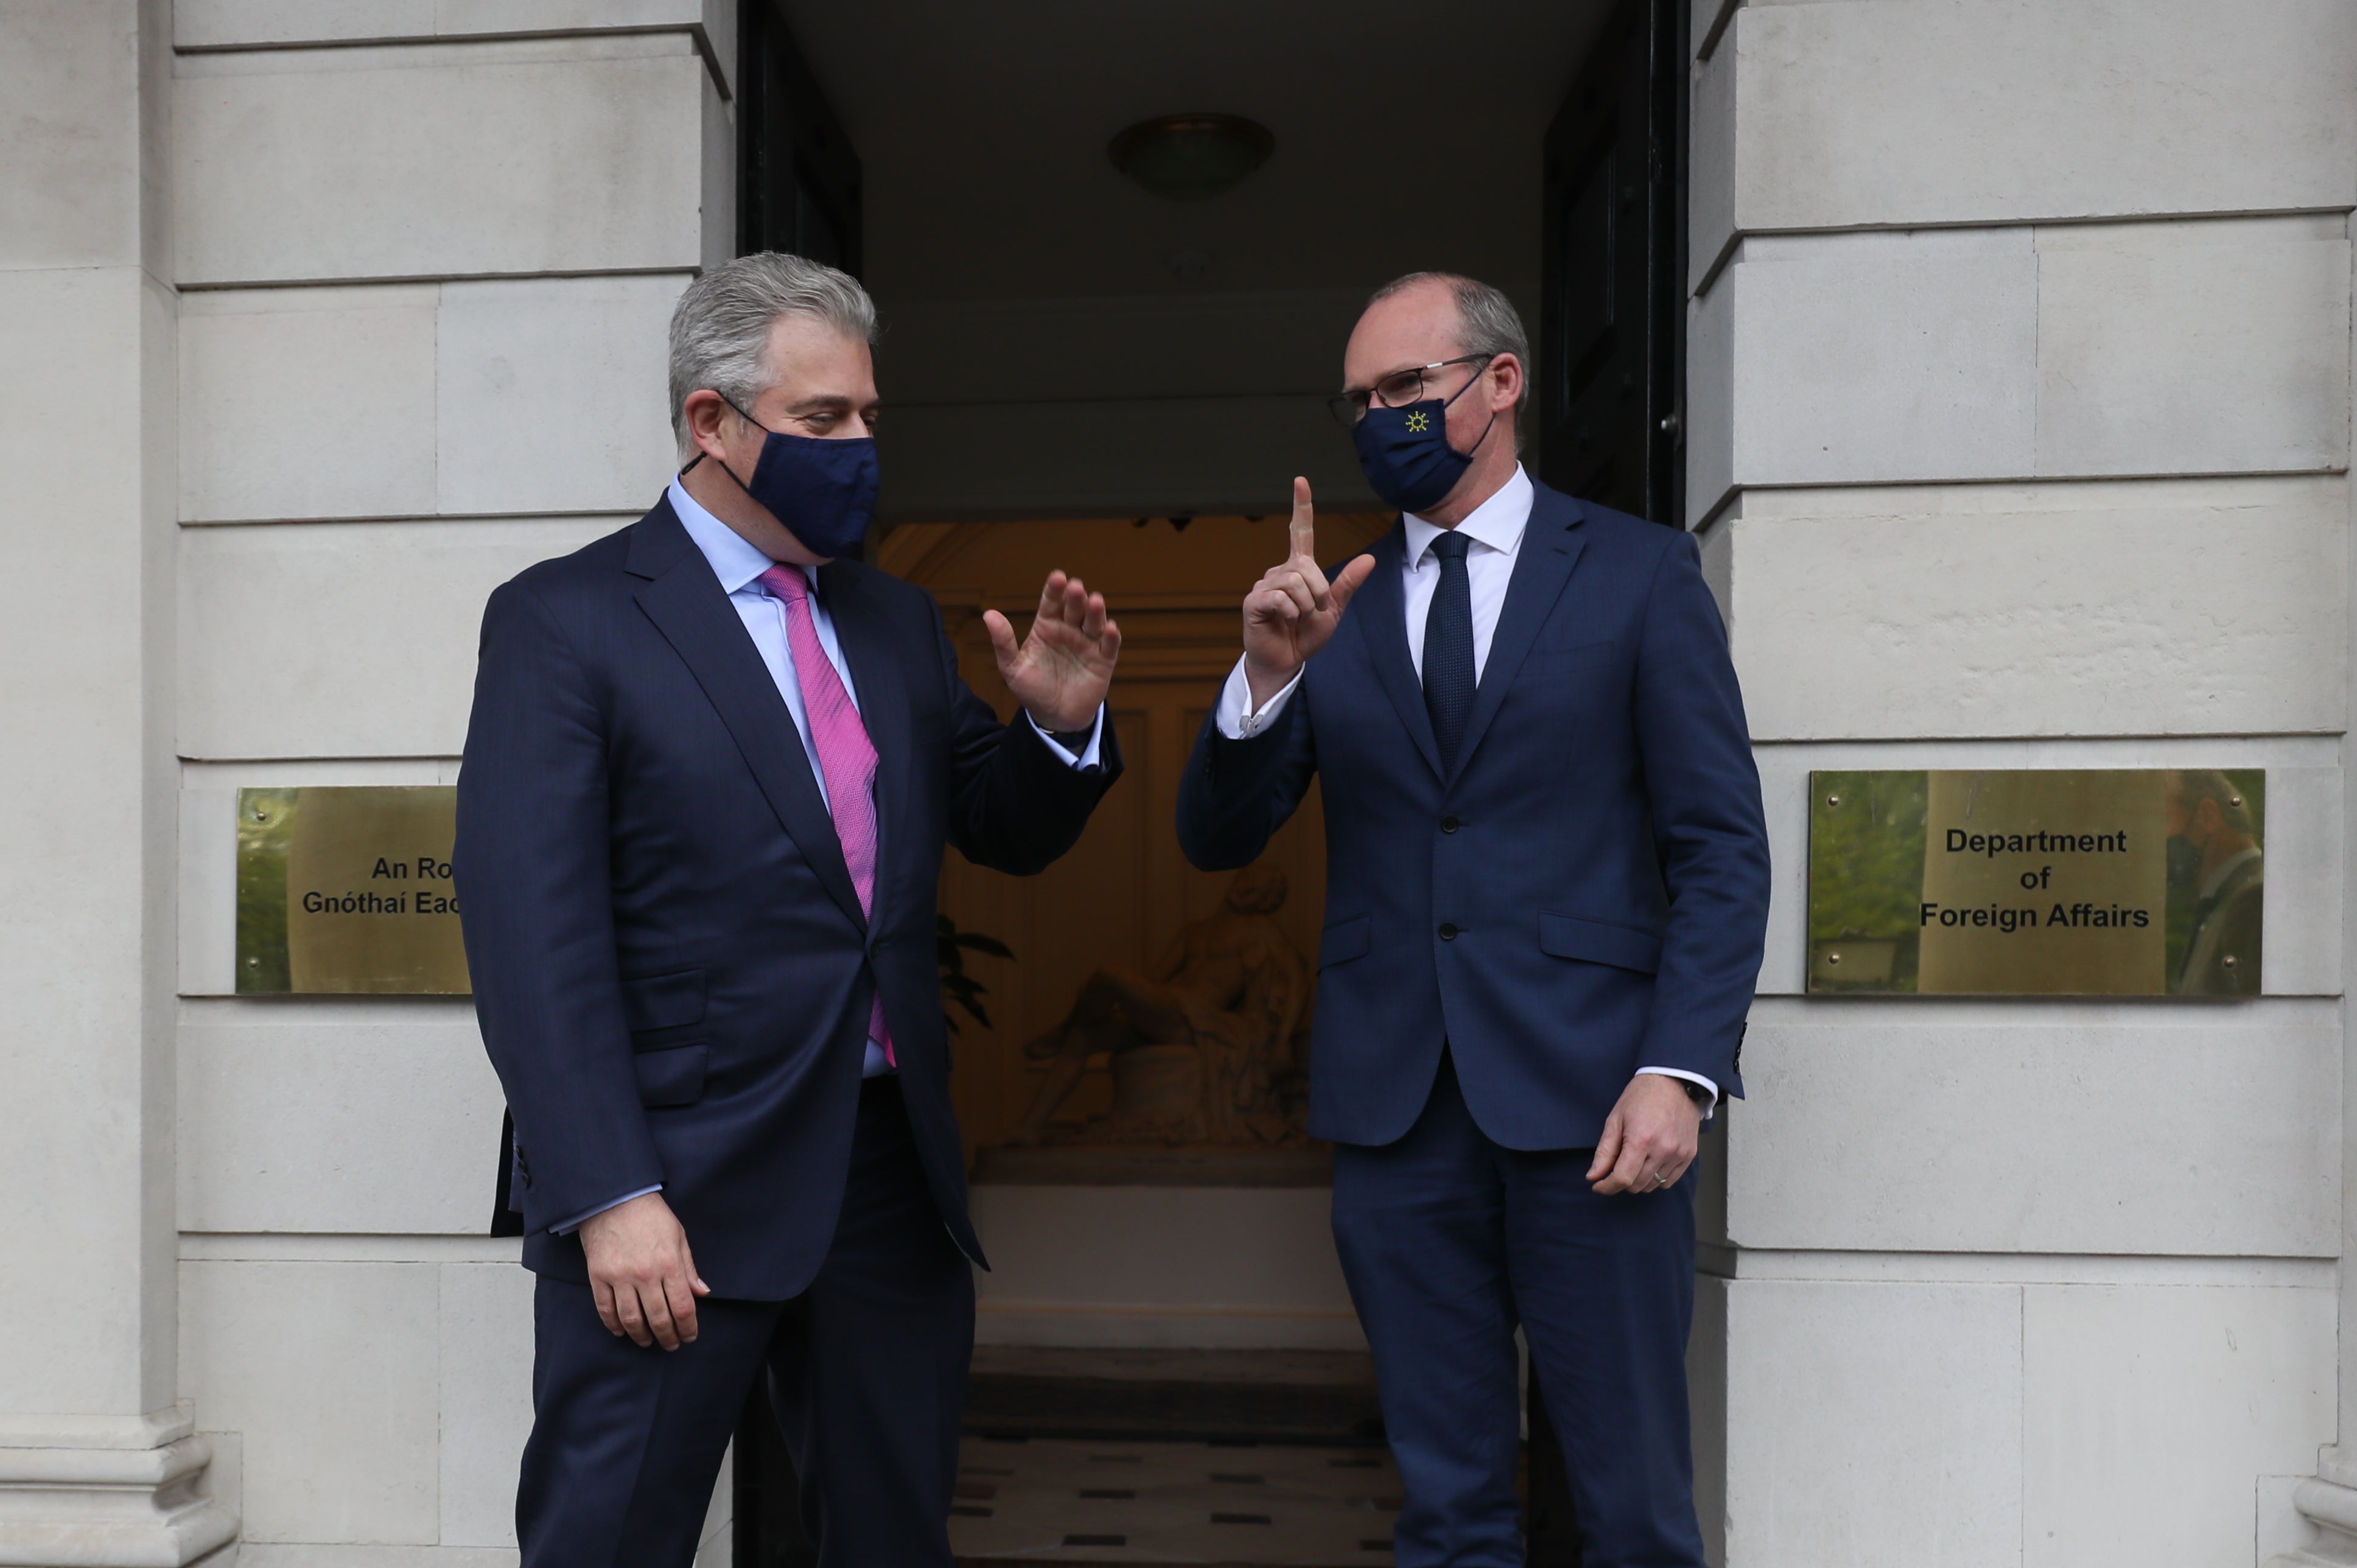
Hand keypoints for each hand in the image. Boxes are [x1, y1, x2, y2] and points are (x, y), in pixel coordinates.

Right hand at [579, 1191, 709, 1349]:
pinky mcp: (598, 1276)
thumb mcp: (678, 1236)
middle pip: (659, 1318)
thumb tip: (702, 1292)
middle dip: (667, 1336)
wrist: (614, 1199)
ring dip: (641, 1336)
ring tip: (647, 1342)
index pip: (683, 1306)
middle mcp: (645, 1274)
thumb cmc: (651, 1215)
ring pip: (631, 1319)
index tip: (689, 1336)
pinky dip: (613, 1325)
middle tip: (671, 1345)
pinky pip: (606, 1309)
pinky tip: (621, 1331)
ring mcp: (620, 1276)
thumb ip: (689, 1267)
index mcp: (669, 1263)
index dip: (688, 1327)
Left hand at [986, 571, 1121, 733]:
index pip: (1051, 603)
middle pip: (1074, 609)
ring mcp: (1087, 644)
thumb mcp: (1012, 667)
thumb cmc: (1032, 689)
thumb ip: (1003, 642)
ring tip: (1094, 600)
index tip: (1057, 577)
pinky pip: (1109, 646)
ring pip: (1093, 622)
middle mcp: (1069, 630)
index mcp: (1047, 627)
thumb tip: (988, 614)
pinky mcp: (1103, 661)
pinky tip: (1110, 628)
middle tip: (1075, 587)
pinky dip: (1111, 637)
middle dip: (1075, 597)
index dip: (1054, 590)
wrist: (1054, 717)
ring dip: (1095, 611)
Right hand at [1242, 477, 1376, 708]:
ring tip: (1298, 618)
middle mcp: (1279, 571)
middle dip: (1319, 592)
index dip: (1301, 506)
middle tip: (1313, 612)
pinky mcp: (1254, 601)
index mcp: (1299, 569)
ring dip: (1306, 605)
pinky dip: (1291, 612)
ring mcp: (1264, 584)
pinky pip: (1279, 597)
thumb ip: (1348, 584)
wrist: (1287, 661)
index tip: (1300, 481)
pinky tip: (1285, 620)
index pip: (1300, 531)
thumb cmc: (1306, 634)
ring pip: (1295, 582)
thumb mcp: (1334, 609)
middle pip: (1306, 566)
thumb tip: (1369, 559)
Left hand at [1587, 1075, 1701, 1194]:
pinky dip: (1657, 1178)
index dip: (1607, 1187)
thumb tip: (1593, 1177)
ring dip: (1639, 1180)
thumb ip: (1604, 1152)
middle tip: (1617, 1165)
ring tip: (1635, 1159)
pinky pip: (1669, 1181)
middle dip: (1621, 1181)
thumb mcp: (1615, 1119)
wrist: (1674, 1082)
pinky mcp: (1689, 1155)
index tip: (1598, 1185)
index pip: (1622, 1179)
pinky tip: (1651, 1162)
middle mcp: (1662, 1150)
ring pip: (1653, 1186)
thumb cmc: (1641, 1097)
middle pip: (1637, 1185)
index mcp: (1641, 1140)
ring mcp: (1678, 1154)